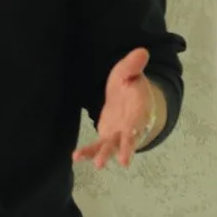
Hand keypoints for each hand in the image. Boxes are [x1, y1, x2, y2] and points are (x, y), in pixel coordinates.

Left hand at [74, 47, 154, 168]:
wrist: (130, 100)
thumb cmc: (131, 86)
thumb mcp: (131, 73)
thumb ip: (134, 66)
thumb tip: (142, 51)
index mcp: (139, 110)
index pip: (139, 119)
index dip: (137, 127)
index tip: (134, 134)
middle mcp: (130, 126)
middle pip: (128, 139)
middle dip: (126, 149)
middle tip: (123, 161)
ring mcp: (118, 134)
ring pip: (112, 147)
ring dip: (105, 155)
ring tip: (97, 165)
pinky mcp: (106, 136)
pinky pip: (97, 146)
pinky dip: (87, 153)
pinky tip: (75, 157)